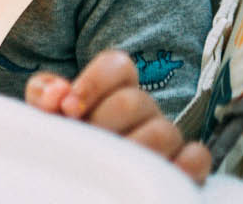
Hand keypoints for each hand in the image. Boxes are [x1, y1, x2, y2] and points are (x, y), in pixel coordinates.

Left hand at [24, 50, 210, 184]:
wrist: (77, 178)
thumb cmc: (67, 140)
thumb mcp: (47, 114)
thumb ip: (44, 93)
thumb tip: (58, 92)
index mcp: (113, 88)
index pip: (117, 64)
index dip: (94, 82)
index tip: (69, 109)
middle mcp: (143, 109)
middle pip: (135, 100)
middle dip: (105, 121)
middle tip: (87, 141)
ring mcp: (166, 137)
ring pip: (165, 130)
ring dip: (134, 148)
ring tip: (110, 164)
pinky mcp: (184, 167)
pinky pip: (198, 157)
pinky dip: (183, 165)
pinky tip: (153, 177)